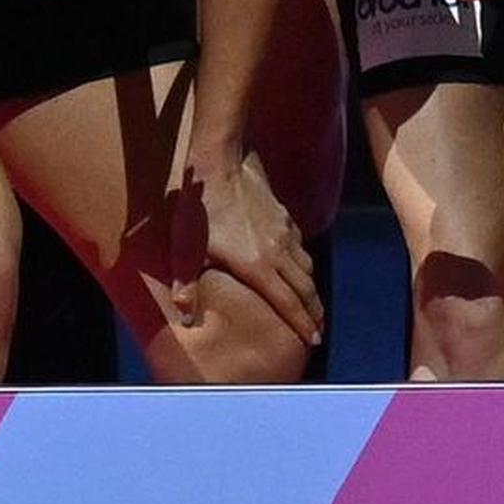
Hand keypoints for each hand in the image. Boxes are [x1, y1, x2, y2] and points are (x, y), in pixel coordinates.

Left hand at [173, 150, 322, 342]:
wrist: (219, 164)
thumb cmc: (199, 209)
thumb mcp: (185, 249)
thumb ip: (187, 285)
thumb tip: (185, 318)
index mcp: (257, 266)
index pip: (287, 302)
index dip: (301, 323)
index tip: (313, 339)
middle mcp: (278, 252)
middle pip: (305, 287)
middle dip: (313, 311)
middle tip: (318, 329)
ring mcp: (284, 232)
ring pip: (306, 266)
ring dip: (310, 288)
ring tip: (311, 302)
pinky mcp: (283, 216)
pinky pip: (300, 246)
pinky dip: (303, 263)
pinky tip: (297, 264)